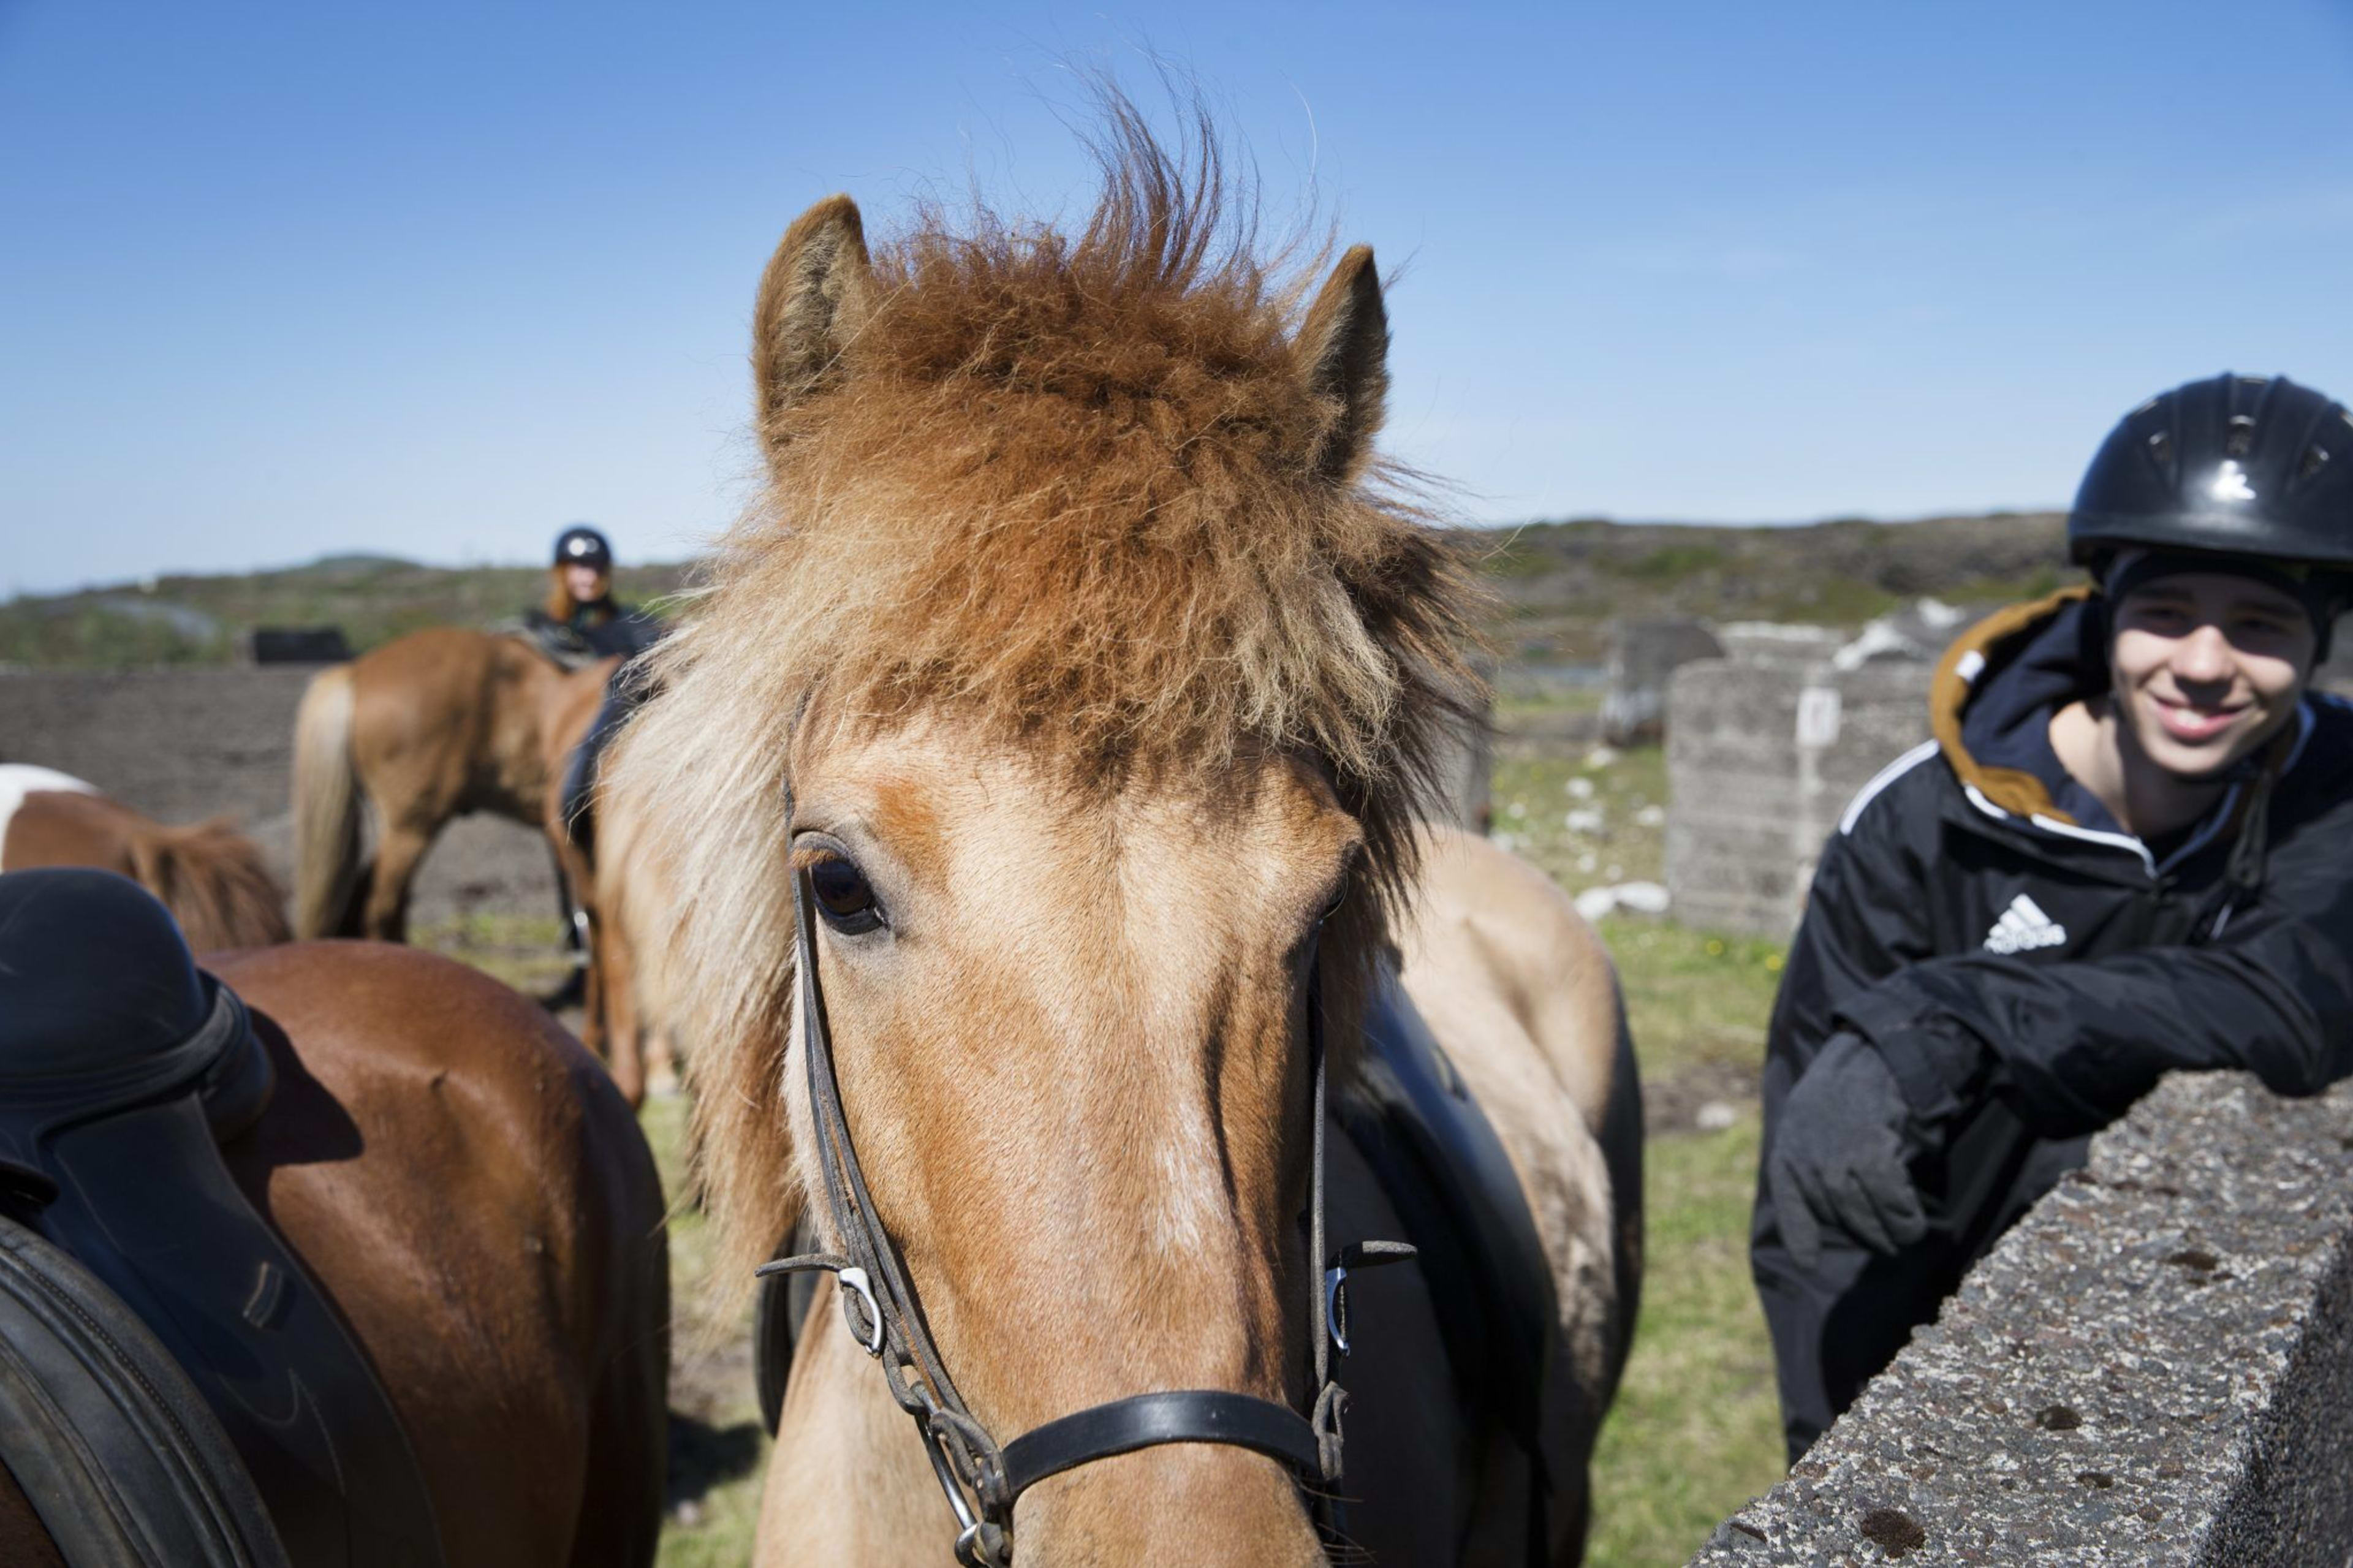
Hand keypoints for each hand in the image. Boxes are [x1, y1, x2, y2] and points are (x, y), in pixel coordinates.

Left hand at [1766, 1033, 1928, 1269]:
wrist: (1869, 1059)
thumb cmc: (1841, 1099)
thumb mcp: (1808, 1127)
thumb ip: (1812, 1166)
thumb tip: (1828, 1217)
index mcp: (1788, 1154)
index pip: (1791, 1205)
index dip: (1800, 1236)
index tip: (1807, 1262)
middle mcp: (1806, 1159)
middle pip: (1837, 1217)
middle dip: (1864, 1235)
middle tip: (1886, 1244)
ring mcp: (1836, 1156)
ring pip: (1862, 1213)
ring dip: (1888, 1232)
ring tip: (1904, 1236)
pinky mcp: (1869, 1152)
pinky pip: (1888, 1198)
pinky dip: (1903, 1215)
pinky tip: (1914, 1222)